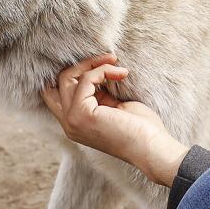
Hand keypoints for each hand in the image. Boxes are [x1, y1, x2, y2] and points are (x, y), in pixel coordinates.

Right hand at [42, 55, 188, 185]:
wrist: (152, 148)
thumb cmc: (141, 129)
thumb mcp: (115, 106)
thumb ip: (99, 94)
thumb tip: (96, 72)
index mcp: (76, 124)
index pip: (57, 92)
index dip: (76, 74)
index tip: (105, 64)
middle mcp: (69, 124)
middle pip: (57, 82)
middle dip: (80, 65)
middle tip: (108, 60)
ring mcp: (72, 121)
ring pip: (67, 78)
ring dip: (93, 64)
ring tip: (116, 65)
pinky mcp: (81, 114)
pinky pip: (85, 80)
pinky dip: (103, 70)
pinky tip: (121, 74)